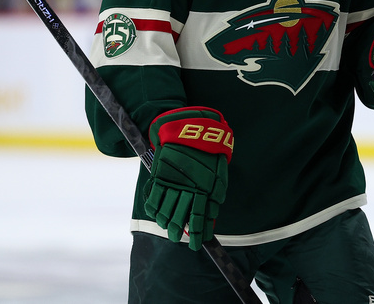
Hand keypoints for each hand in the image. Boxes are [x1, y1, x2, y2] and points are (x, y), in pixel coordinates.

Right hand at [143, 107, 232, 250]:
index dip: (198, 231)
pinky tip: (158, 216)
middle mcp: (186, 187)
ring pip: (167, 209)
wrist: (189, 129)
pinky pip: (154, 197)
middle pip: (182, 216)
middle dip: (181, 231)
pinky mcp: (159, 175)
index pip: (200, 216)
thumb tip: (212, 216)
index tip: (197, 243)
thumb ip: (215, 195)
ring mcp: (171, 182)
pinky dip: (155, 209)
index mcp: (204, 187)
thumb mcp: (219, 173)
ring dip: (168, 223)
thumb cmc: (208, 152)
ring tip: (169, 231)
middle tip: (179, 240)